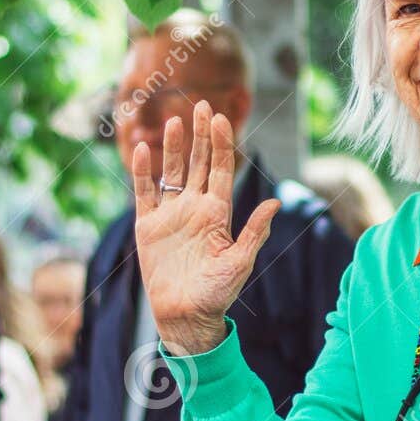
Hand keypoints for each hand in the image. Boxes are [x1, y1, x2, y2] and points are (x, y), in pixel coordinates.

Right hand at [131, 102, 277, 355]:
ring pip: (172, 172)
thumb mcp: (239, 263)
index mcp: (217, 213)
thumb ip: (254, 232)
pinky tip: (143, 149)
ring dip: (174, 147)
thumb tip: (276, 202)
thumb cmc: (217, 294)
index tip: (221, 118)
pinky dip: (143, 171)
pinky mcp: (148, 225)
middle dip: (201, 135)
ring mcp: (171, 215)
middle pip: (198, 163)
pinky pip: (145, 192)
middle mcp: (194, 208)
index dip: (221, 144)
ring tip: (175, 120)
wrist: (185, 315)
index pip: (220, 170)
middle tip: (202, 105)